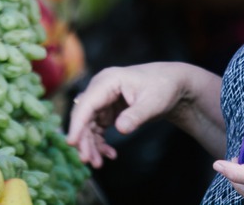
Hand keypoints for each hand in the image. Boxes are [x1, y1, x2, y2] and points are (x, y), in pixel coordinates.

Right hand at [66, 63, 194, 167]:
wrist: (172, 84)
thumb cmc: (163, 87)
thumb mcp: (153, 102)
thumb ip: (136, 116)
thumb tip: (120, 129)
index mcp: (108, 80)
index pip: (87, 103)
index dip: (77, 124)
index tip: (71, 144)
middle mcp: (101, 88)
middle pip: (84, 116)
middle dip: (84, 139)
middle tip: (88, 161)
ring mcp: (103, 99)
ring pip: (88, 125)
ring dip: (91, 144)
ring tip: (99, 163)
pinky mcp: (107, 109)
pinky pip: (96, 128)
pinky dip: (100, 142)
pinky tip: (109, 154)